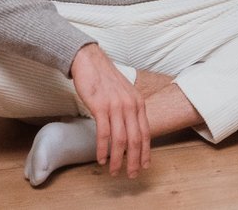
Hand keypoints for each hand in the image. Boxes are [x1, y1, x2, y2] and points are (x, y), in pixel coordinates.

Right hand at [70, 43, 150, 177]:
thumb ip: (129, 111)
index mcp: (138, 102)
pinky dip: (103, 149)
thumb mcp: (124, 95)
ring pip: (121, 139)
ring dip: (117, 158)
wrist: (91, 62)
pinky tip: (101, 159)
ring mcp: (116, 105)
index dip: (146, 150)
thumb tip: (130, 132)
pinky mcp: (101, 106)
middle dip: (135, 159)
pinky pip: (104, 132)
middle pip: (136, 138)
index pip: (146, 131)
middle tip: (132, 174)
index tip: (145, 165)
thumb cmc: (106, 80)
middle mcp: (131, 104)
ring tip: (114, 171)